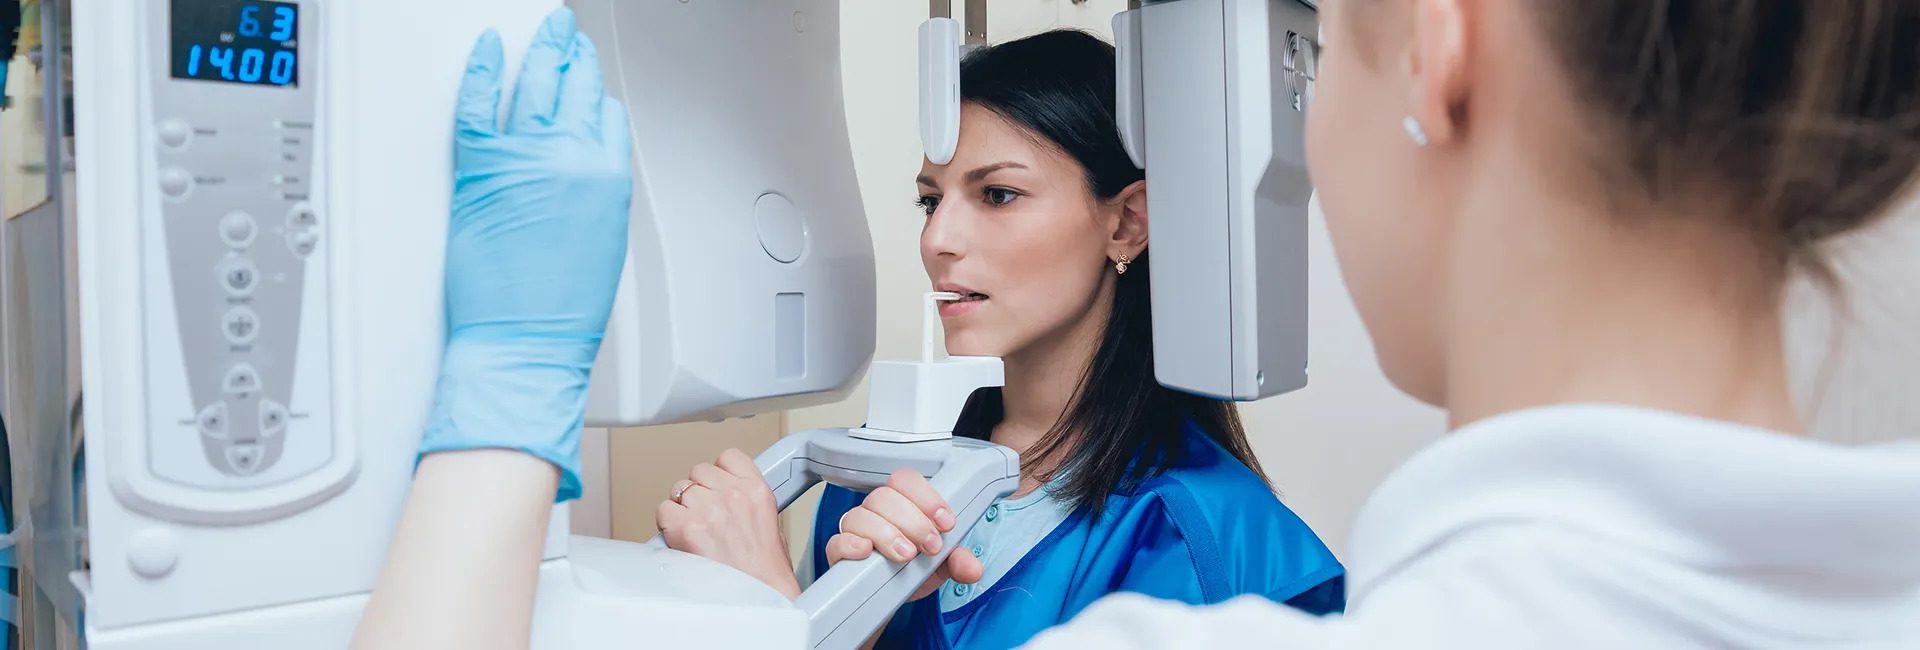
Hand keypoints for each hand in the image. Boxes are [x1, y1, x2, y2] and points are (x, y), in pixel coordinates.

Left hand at [416, 8, 632, 501]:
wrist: (525, 341)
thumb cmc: (562, 309)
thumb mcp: (602, 243)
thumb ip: (594, 194)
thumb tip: (579, 171)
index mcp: (608, 178)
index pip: (607, 117)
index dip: (596, 98)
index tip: (589, 86)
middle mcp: (572, 158)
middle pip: (574, 88)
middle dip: (572, 55)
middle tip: (568, 35)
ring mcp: (525, 157)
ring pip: (535, 83)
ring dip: (542, 50)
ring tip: (545, 30)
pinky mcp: (481, 167)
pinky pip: (478, 102)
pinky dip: (481, 69)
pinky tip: (487, 48)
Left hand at [657, 449, 801, 599]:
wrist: (761, 597)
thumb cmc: (766, 571)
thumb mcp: (769, 522)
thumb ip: (745, 500)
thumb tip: (722, 494)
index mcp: (756, 490)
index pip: (728, 457)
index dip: (719, 472)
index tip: (717, 485)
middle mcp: (732, 495)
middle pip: (699, 472)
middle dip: (699, 492)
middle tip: (705, 516)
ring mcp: (708, 509)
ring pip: (679, 489)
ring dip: (683, 508)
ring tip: (695, 530)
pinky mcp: (686, 528)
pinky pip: (664, 511)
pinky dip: (668, 524)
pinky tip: (681, 538)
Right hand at [825, 470, 984, 601]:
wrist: (891, 600)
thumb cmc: (913, 571)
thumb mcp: (941, 565)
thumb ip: (958, 561)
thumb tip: (972, 568)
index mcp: (902, 504)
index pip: (906, 480)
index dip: (926, 497)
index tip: (945, 522)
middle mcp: (876, 511)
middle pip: (884, 497)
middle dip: (913, 521)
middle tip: (931, 546)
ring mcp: (855, 530)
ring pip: (861, 516)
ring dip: (888, 534)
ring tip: (907, 556)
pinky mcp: (839, 552)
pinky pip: (837, 541)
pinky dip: (851, 544)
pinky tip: (867, 552)